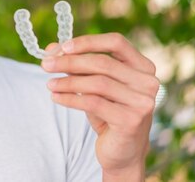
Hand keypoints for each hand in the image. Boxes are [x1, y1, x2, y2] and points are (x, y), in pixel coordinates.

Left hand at [42, 33, 158, 180]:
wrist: (122, 151)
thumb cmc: (108, 112)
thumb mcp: (93, 85)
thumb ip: (77, 65)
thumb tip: (52, 47)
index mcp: (143, 67)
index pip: (117, 42)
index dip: (89, 42)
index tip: (63, 47)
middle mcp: (148, 82)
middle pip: (103, 62)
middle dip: (70, 62)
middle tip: (45, 64)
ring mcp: (143, 102)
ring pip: (97, 83)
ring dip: (67, 81)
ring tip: (49, 84)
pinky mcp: (131, 121)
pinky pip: (93, 103)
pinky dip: (70, 98)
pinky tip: (56, 97)